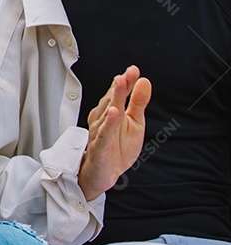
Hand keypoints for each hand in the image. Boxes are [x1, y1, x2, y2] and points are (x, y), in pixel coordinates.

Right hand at [78, 65, 150, 200]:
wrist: (101, 175)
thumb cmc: (116, 148)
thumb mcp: (135, 124)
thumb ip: (138, 102)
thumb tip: (144, 82)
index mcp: (110, 112)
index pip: (117, 93)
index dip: (125, 82)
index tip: (133, 70)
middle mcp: (102, 120)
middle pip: (111, 100)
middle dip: (119, 87)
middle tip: (127, 74)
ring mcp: (99, 132)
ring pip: (106, 113)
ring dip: (112, 98)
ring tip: (120, 85)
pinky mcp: (99, 147)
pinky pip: (104, 133)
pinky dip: (108, 123)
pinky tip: (114, 113)